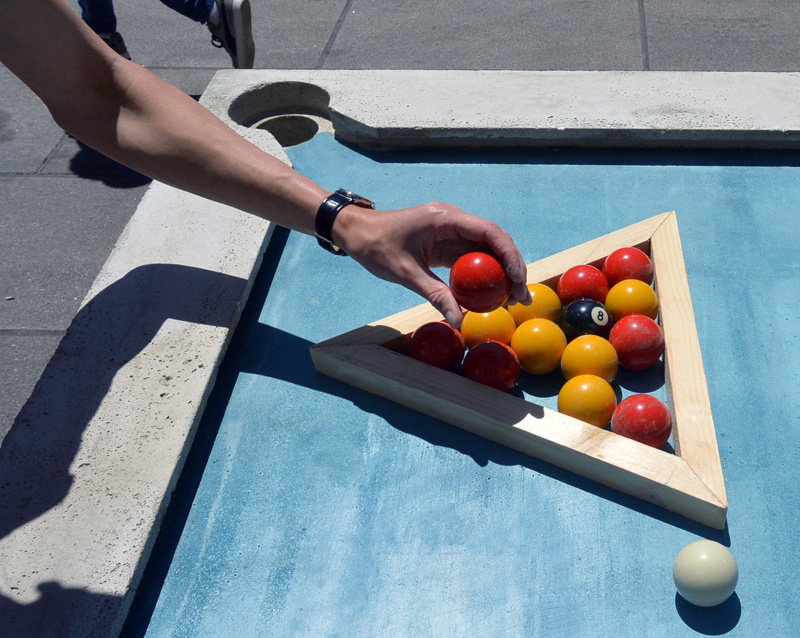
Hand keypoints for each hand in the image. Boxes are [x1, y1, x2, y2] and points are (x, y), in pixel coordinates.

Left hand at [333, 201, 530, 327]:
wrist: (356, 232)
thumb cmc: (376, 247)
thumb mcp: (405, 274)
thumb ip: (434, 295)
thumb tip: (458, 320)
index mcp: (444, 218)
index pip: (488, 232)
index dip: (509, 254)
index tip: (518, 279)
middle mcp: (452, 219)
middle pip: (494, 240)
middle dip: (512, 266)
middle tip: (521, 296)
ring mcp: (450, 229)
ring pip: (486, 248)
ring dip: (501, 271)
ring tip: (513, 298)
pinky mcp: (446, 241)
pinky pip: (471, 255)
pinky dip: (483, 273)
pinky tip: (491, 294)